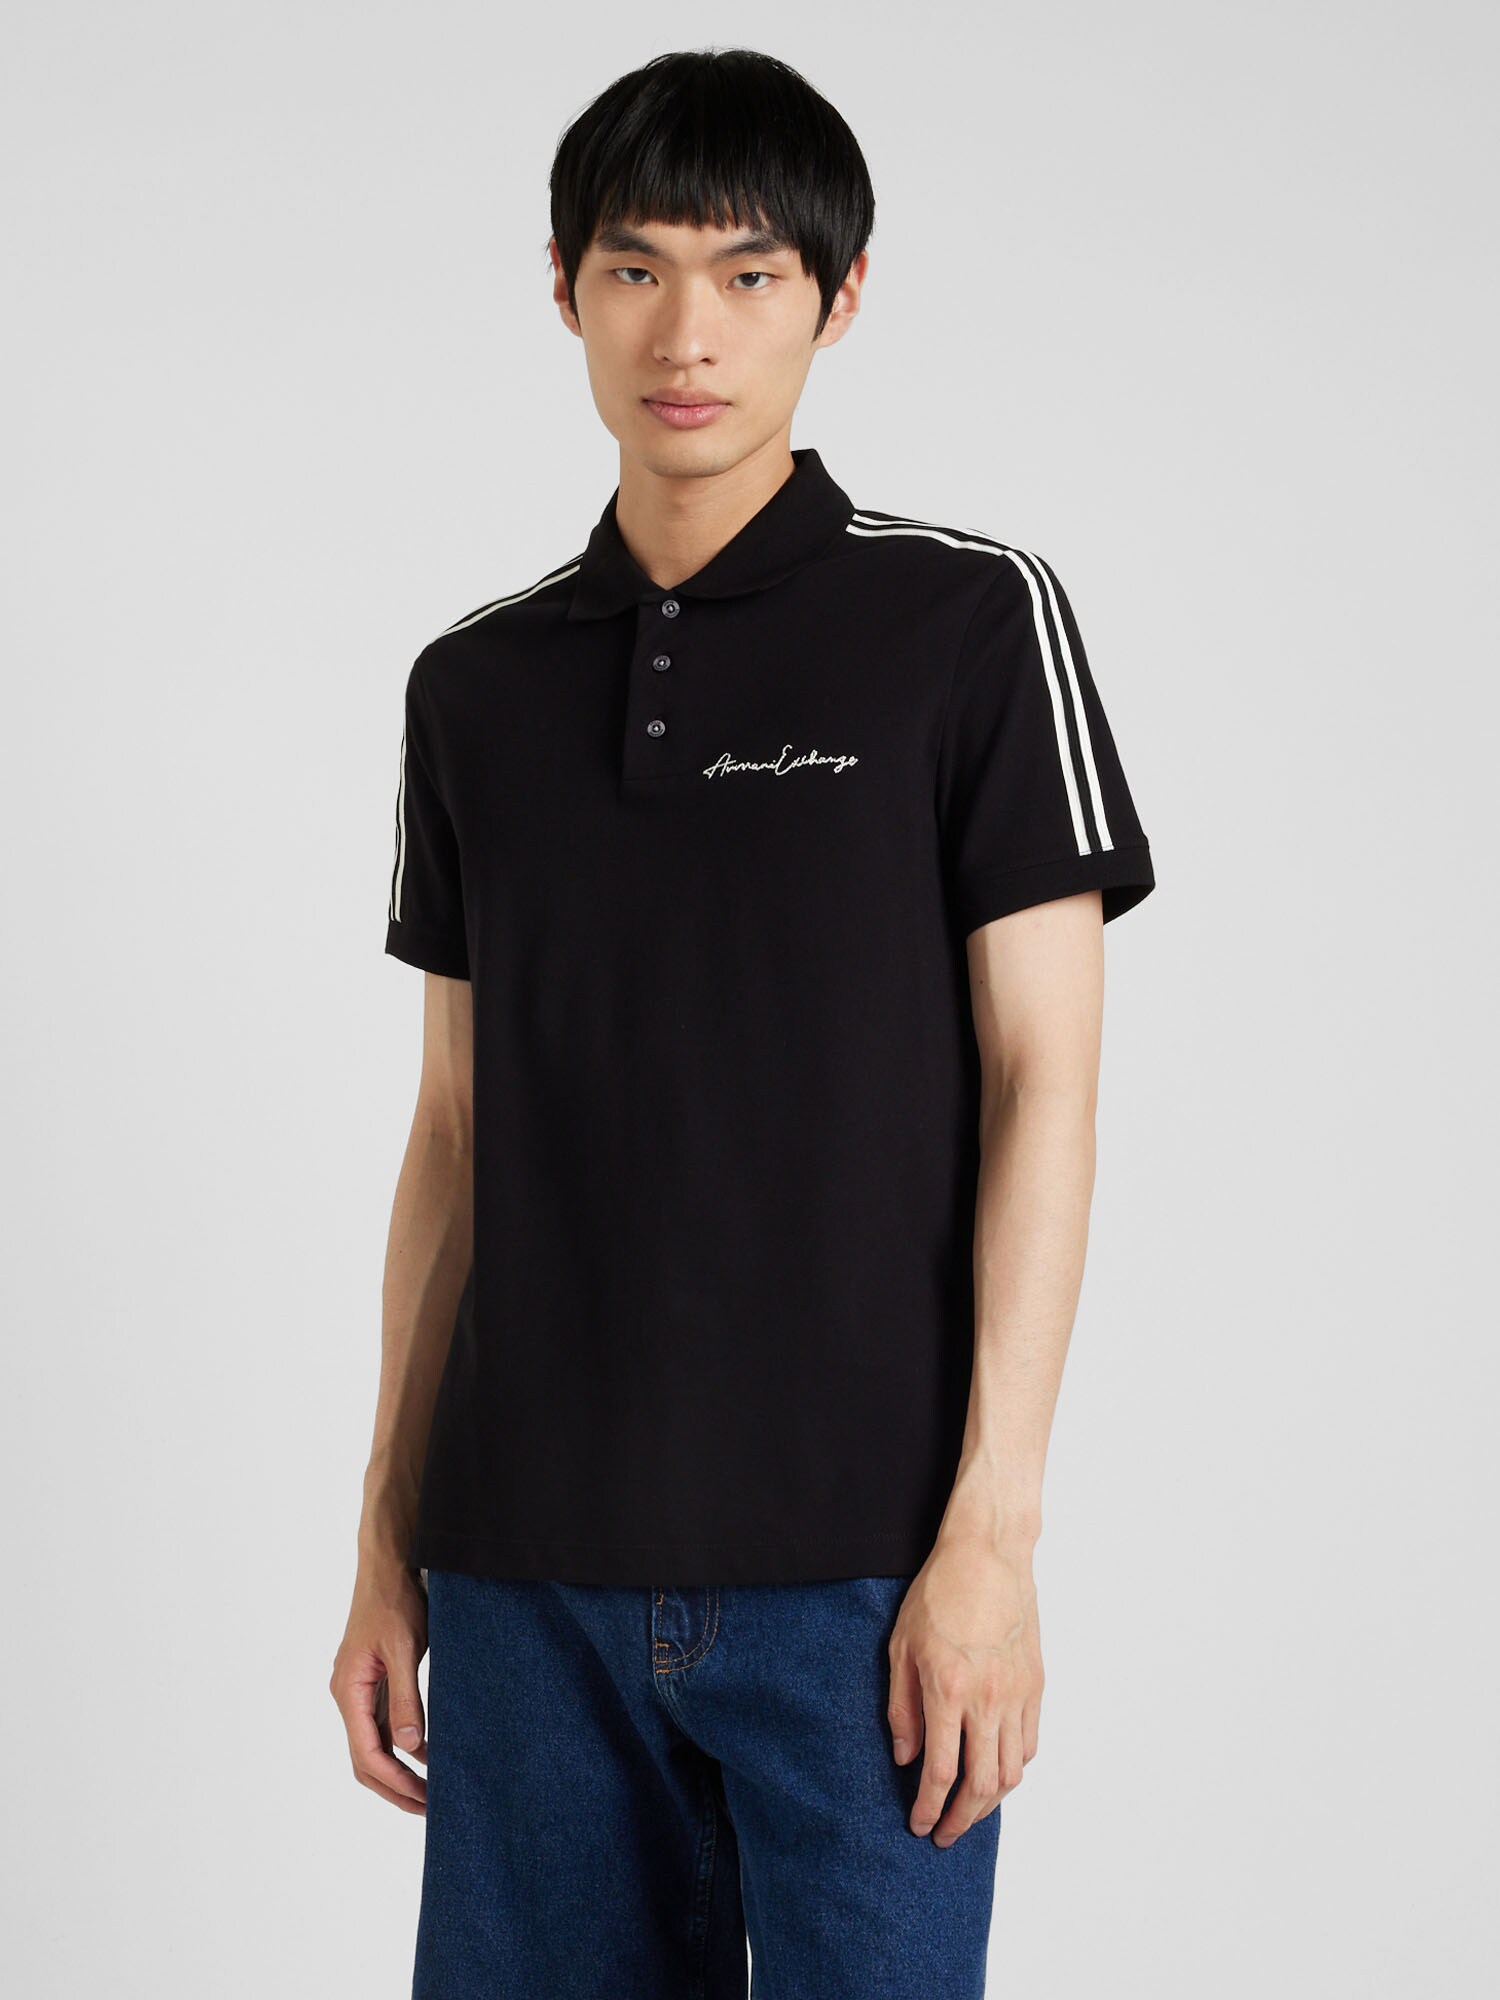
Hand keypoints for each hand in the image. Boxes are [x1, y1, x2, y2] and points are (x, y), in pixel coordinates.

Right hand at [329, 1561, 430, 1813]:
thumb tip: (409, 1748)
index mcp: (349, 1689)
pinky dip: (402, 1746)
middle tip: (430, 1808)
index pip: (366, 1754)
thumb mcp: (405, 1649)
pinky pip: (382, 1725)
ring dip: (399, 1771)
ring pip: (373, 1745)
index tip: (424, 1799)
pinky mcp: (373, 1681)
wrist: (389, 1563)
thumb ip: (406, 1698)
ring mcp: (359, 1689)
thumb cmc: (396, 1599)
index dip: (395, 1782)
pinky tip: (428, 1754)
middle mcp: (348, 1694)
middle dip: (395, 1787)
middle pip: (365, 1759)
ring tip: (431, 1791)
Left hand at [887, 1532, 1041, 1844]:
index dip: (928, 1808)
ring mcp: (1017, 1694)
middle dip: (960, 1820)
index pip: (940, 1772)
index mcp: (948, 1690)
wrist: (989, 1554)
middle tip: (943, 1835)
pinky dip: (1013, 1770)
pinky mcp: (1036, 1685)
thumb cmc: (939, 1592)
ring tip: (969, 1813)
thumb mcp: (901, 1645)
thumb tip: (904, 1756)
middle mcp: (987, 1700)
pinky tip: (996, 1774)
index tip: (919, 1825)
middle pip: (981, 1786)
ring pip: (1011, 1772)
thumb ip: (902, 1706)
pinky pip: (1029, 1744)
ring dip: (989, 1803)